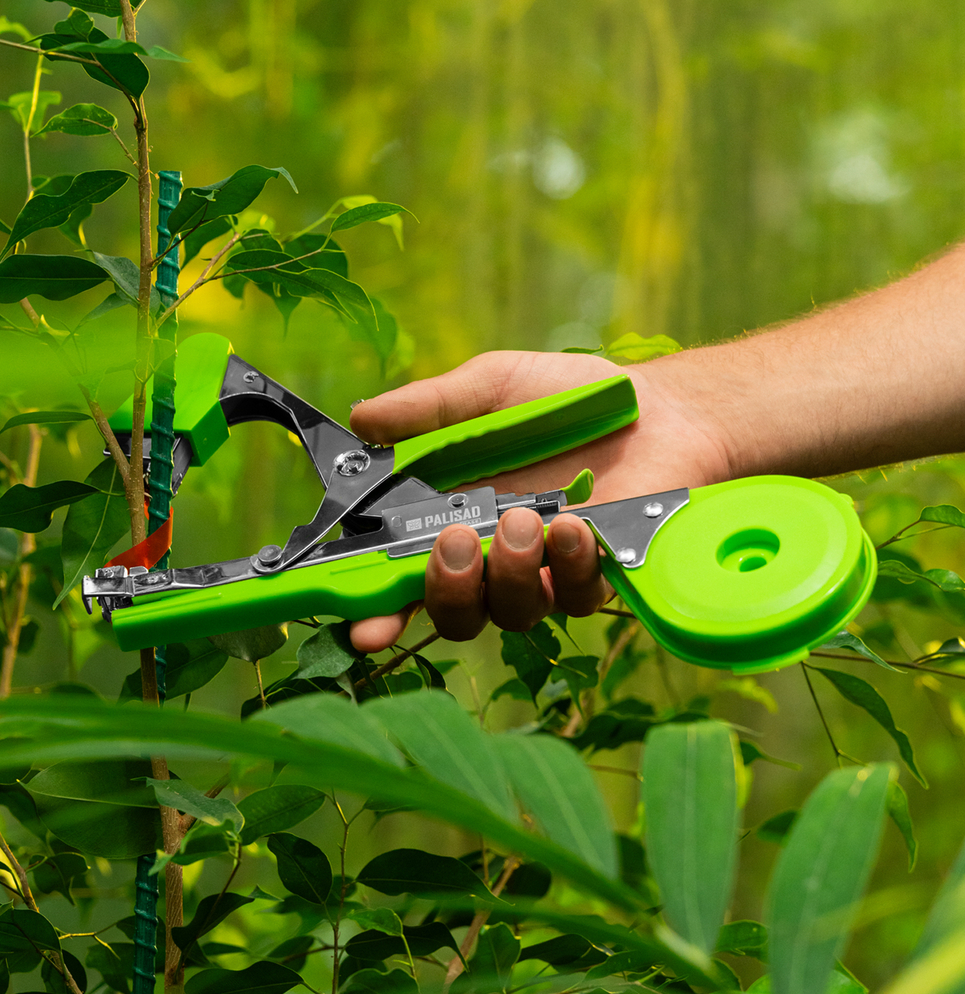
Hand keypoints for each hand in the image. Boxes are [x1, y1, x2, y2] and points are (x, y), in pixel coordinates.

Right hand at [347, 349, 732, 651]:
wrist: (653, 405)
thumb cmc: (563, 397)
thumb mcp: (489, 388)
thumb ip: (428, 409)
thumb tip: (360, 420)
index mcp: (453, 517)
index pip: (405, 578)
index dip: (380, 611)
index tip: (366, 626)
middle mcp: (494, 558)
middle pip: (455, 614)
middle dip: (446, 591)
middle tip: (457, 541)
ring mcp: (546, 572)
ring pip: (512, 613)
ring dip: (508, 574)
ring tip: (523, 519)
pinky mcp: (598, 576)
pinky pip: (575, 597)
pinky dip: (569, 566)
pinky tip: (574, 525)